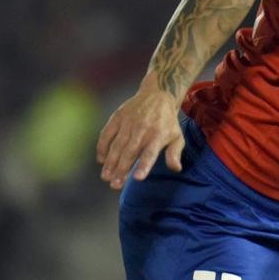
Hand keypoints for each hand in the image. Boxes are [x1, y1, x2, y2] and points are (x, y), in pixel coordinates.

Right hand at [96, 76, 184, 190]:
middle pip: (130, 152)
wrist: (158, 94)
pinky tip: (101, 160)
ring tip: (106, 177)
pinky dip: (102, 147)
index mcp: (159, 134)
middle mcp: (143, 129)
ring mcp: (129, 122)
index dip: (144, 165)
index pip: (150, 153)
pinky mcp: (118, 117)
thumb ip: (175, 153)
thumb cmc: (167, 121)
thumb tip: (176, 168)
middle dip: (121, 169)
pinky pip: (107, 133)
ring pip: (117, 145)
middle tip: (115, 185)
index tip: (138, 178)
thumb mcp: (177, 135)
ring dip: (110, 162)